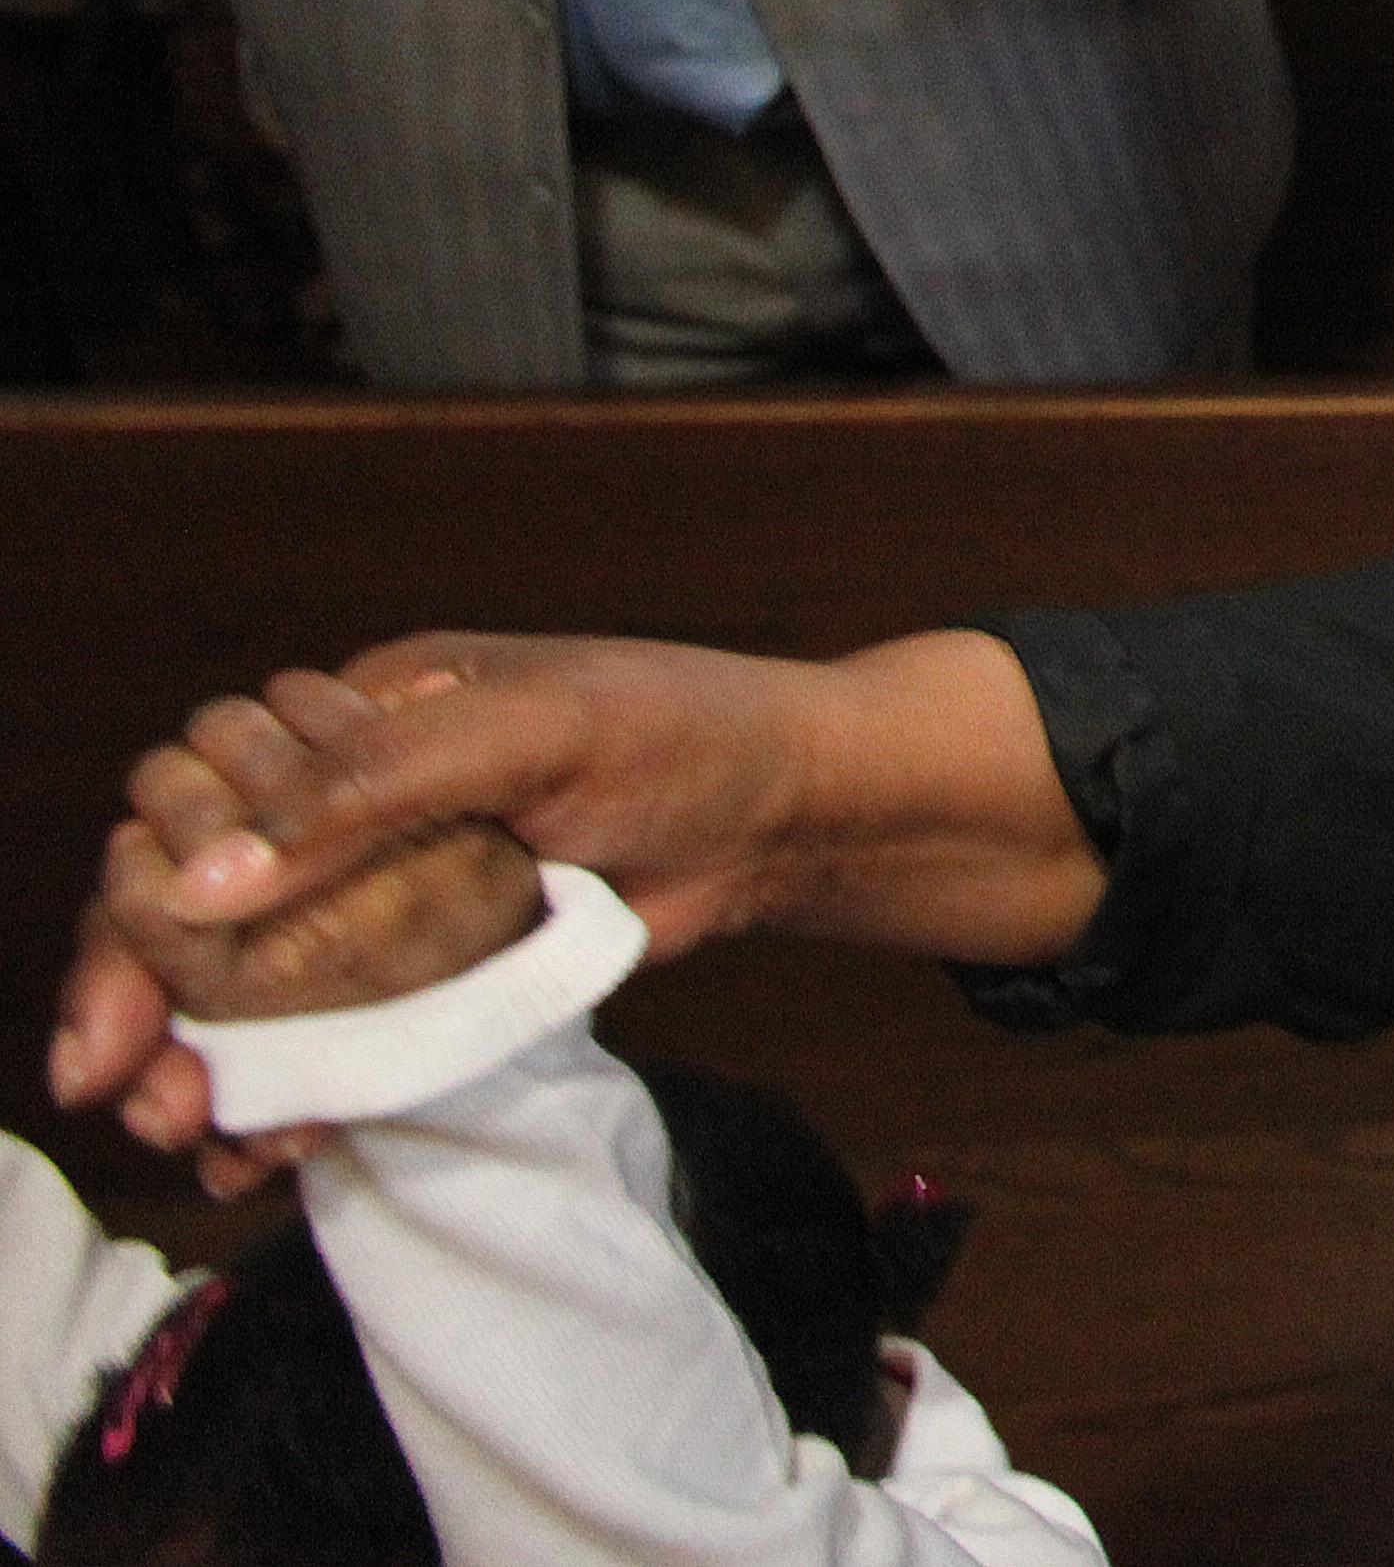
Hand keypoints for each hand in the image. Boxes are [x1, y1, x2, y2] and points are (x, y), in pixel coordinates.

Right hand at [63, 637, 816, 1179]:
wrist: (793, 810)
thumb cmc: (678, 732)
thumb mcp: (532, 732)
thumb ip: (372, 792)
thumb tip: (206, 883)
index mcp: (354, 724)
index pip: (192, 815)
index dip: (140, 911)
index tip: (120, 1011)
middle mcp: (355, 810)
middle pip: (202, 915)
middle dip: (149, 1010)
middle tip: (135, 1101)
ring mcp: (396, 896)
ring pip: (258, 990)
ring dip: (212, 1069)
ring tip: (200, 1142)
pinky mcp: (446, 969)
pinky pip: (342, 1036)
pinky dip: (300, 1095)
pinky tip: (272, 1150)